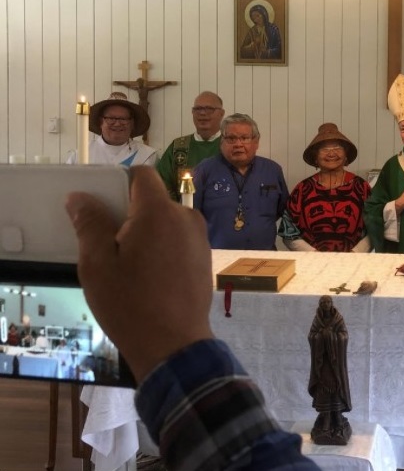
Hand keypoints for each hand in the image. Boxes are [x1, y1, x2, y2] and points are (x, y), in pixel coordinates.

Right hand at [65, 166, 214, 383]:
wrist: (174, 345)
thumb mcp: (97, 264)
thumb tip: (81, 198)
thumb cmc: (131, 304)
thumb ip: (90, 224)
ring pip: (166, 222)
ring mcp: (200, 238)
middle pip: (152, 201)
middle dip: (129, 216)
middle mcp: (186, 217)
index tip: (103, 209)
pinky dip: (162, 249)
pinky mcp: (205, 258)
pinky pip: (178, 240)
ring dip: (146, 234)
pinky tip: (150, 278)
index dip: (119, 184)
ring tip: (129, 267)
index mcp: (159, 212)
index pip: (141, 176)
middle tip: (109, 247)